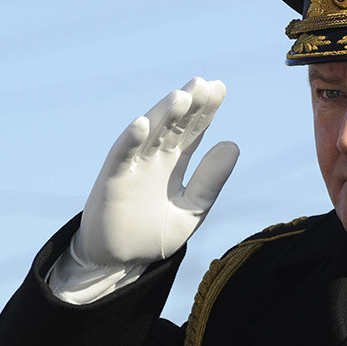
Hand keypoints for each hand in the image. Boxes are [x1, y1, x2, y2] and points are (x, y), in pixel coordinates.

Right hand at [72, 77, 238, 267]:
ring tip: (181, 96)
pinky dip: (131, 140)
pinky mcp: (113, 181)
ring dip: (163, 115)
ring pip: (150, 134)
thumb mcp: (192, 209)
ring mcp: (133, 167)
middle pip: (174, 126)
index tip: (219, 88)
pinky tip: (143, 123)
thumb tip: (233, 144)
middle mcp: (154, 159)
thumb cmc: (155, 235)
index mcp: (175, 164)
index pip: (193, 131)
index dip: (205, 110)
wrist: (120, 262)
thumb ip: (210, 180)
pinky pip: (121, 156)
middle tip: (203, 83)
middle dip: (189, 105)